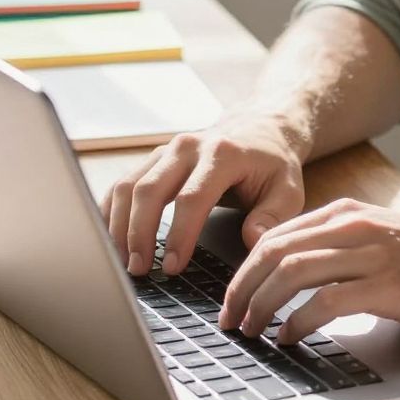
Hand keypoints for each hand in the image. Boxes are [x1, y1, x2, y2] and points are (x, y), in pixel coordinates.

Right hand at [100, 112, 306, 275]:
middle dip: (139, 233)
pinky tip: (110, 239)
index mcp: (222, 154)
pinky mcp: (153, 159)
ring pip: (129, 186)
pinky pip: (122, 184)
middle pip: (149, 190)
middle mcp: (188, 147)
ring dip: (120, 226)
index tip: (172, 266)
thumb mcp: (288, 189)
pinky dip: (111, 212)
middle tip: (139, 270)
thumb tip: (253, 242)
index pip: (191, 198)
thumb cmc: (272, 164)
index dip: (179, 235)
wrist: (259, 129)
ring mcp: (166, 151)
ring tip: (124, 262)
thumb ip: (272, 217)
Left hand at [220, 196, 399, 344]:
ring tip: (251, 331)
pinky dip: (297, 322)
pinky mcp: (386, 285)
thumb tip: (296, 276)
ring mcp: (370, 254)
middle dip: (241, 289)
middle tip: (229, 320)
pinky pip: (324, 302)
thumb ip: (343, 247)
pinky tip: (289, 338)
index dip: (244, 269)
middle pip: (274, 252)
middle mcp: (354, 226)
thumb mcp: (384, 239)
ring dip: (261, 305)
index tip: (231, 298)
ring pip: (291, 273)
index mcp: (349, 213)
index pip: (276, 236)